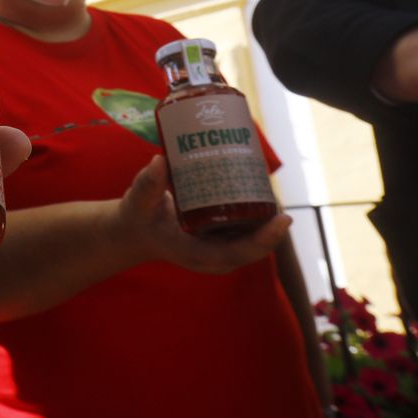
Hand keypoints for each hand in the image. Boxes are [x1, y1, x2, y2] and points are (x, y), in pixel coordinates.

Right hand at [112, 155, 290, 271]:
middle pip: (253, 248)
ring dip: (267, 221)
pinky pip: (245, 233)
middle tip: (278, 198)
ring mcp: (217, 251)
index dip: (265, 239)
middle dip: (272, 228)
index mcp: (195, 254)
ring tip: (271, 188)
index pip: (238, 253)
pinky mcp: (219, 240)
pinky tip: (260, 192)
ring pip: (252, 240)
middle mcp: (212, 257)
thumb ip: (147, 184)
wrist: (135, 231)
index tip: (283, 219)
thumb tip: (160, 161)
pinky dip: (257, 217)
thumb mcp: (137, 202)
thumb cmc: (138, 218)